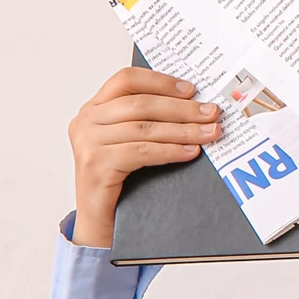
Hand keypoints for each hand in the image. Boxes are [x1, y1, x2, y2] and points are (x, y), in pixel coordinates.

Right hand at [67, 67, 219, 246]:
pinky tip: (190, 152)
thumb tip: (198, 102)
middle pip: (141, 104)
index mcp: (94, 107)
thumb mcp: (131, 138)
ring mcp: (87, 143)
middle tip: (212, 113)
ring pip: (144, 128)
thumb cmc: (120, 175)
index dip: (161, 81)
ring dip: (183, 130)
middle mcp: (86, 121)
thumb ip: (150, 116)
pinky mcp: (94, 165)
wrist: (101, 218)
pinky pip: (141, 151)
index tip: (192, 90)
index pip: (127, 79)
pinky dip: (170, 151)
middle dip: (183, 109)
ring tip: (209, 133)